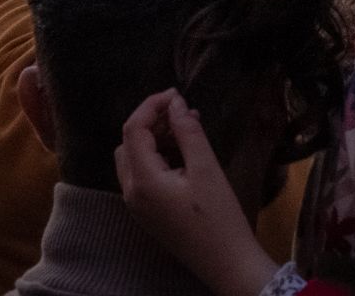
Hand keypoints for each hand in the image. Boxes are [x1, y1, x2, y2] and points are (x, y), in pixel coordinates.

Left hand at [117, 90, 276, 295]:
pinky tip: (182, 151)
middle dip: (151, 120)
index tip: (177, 93)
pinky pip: (142, 174)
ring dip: (153, 138)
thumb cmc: (218, 216)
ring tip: (185, 127)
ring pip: (133, 158)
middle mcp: (131, 192)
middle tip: (182, 110)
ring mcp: (137, 205)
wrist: (226, 263)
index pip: (133, 129)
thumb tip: (175, 103)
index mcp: (142, 180)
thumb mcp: (206, 168)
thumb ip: (188, 132)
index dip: (152, 105)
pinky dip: (156, 156)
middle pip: (128, 143)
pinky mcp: (148, 213)